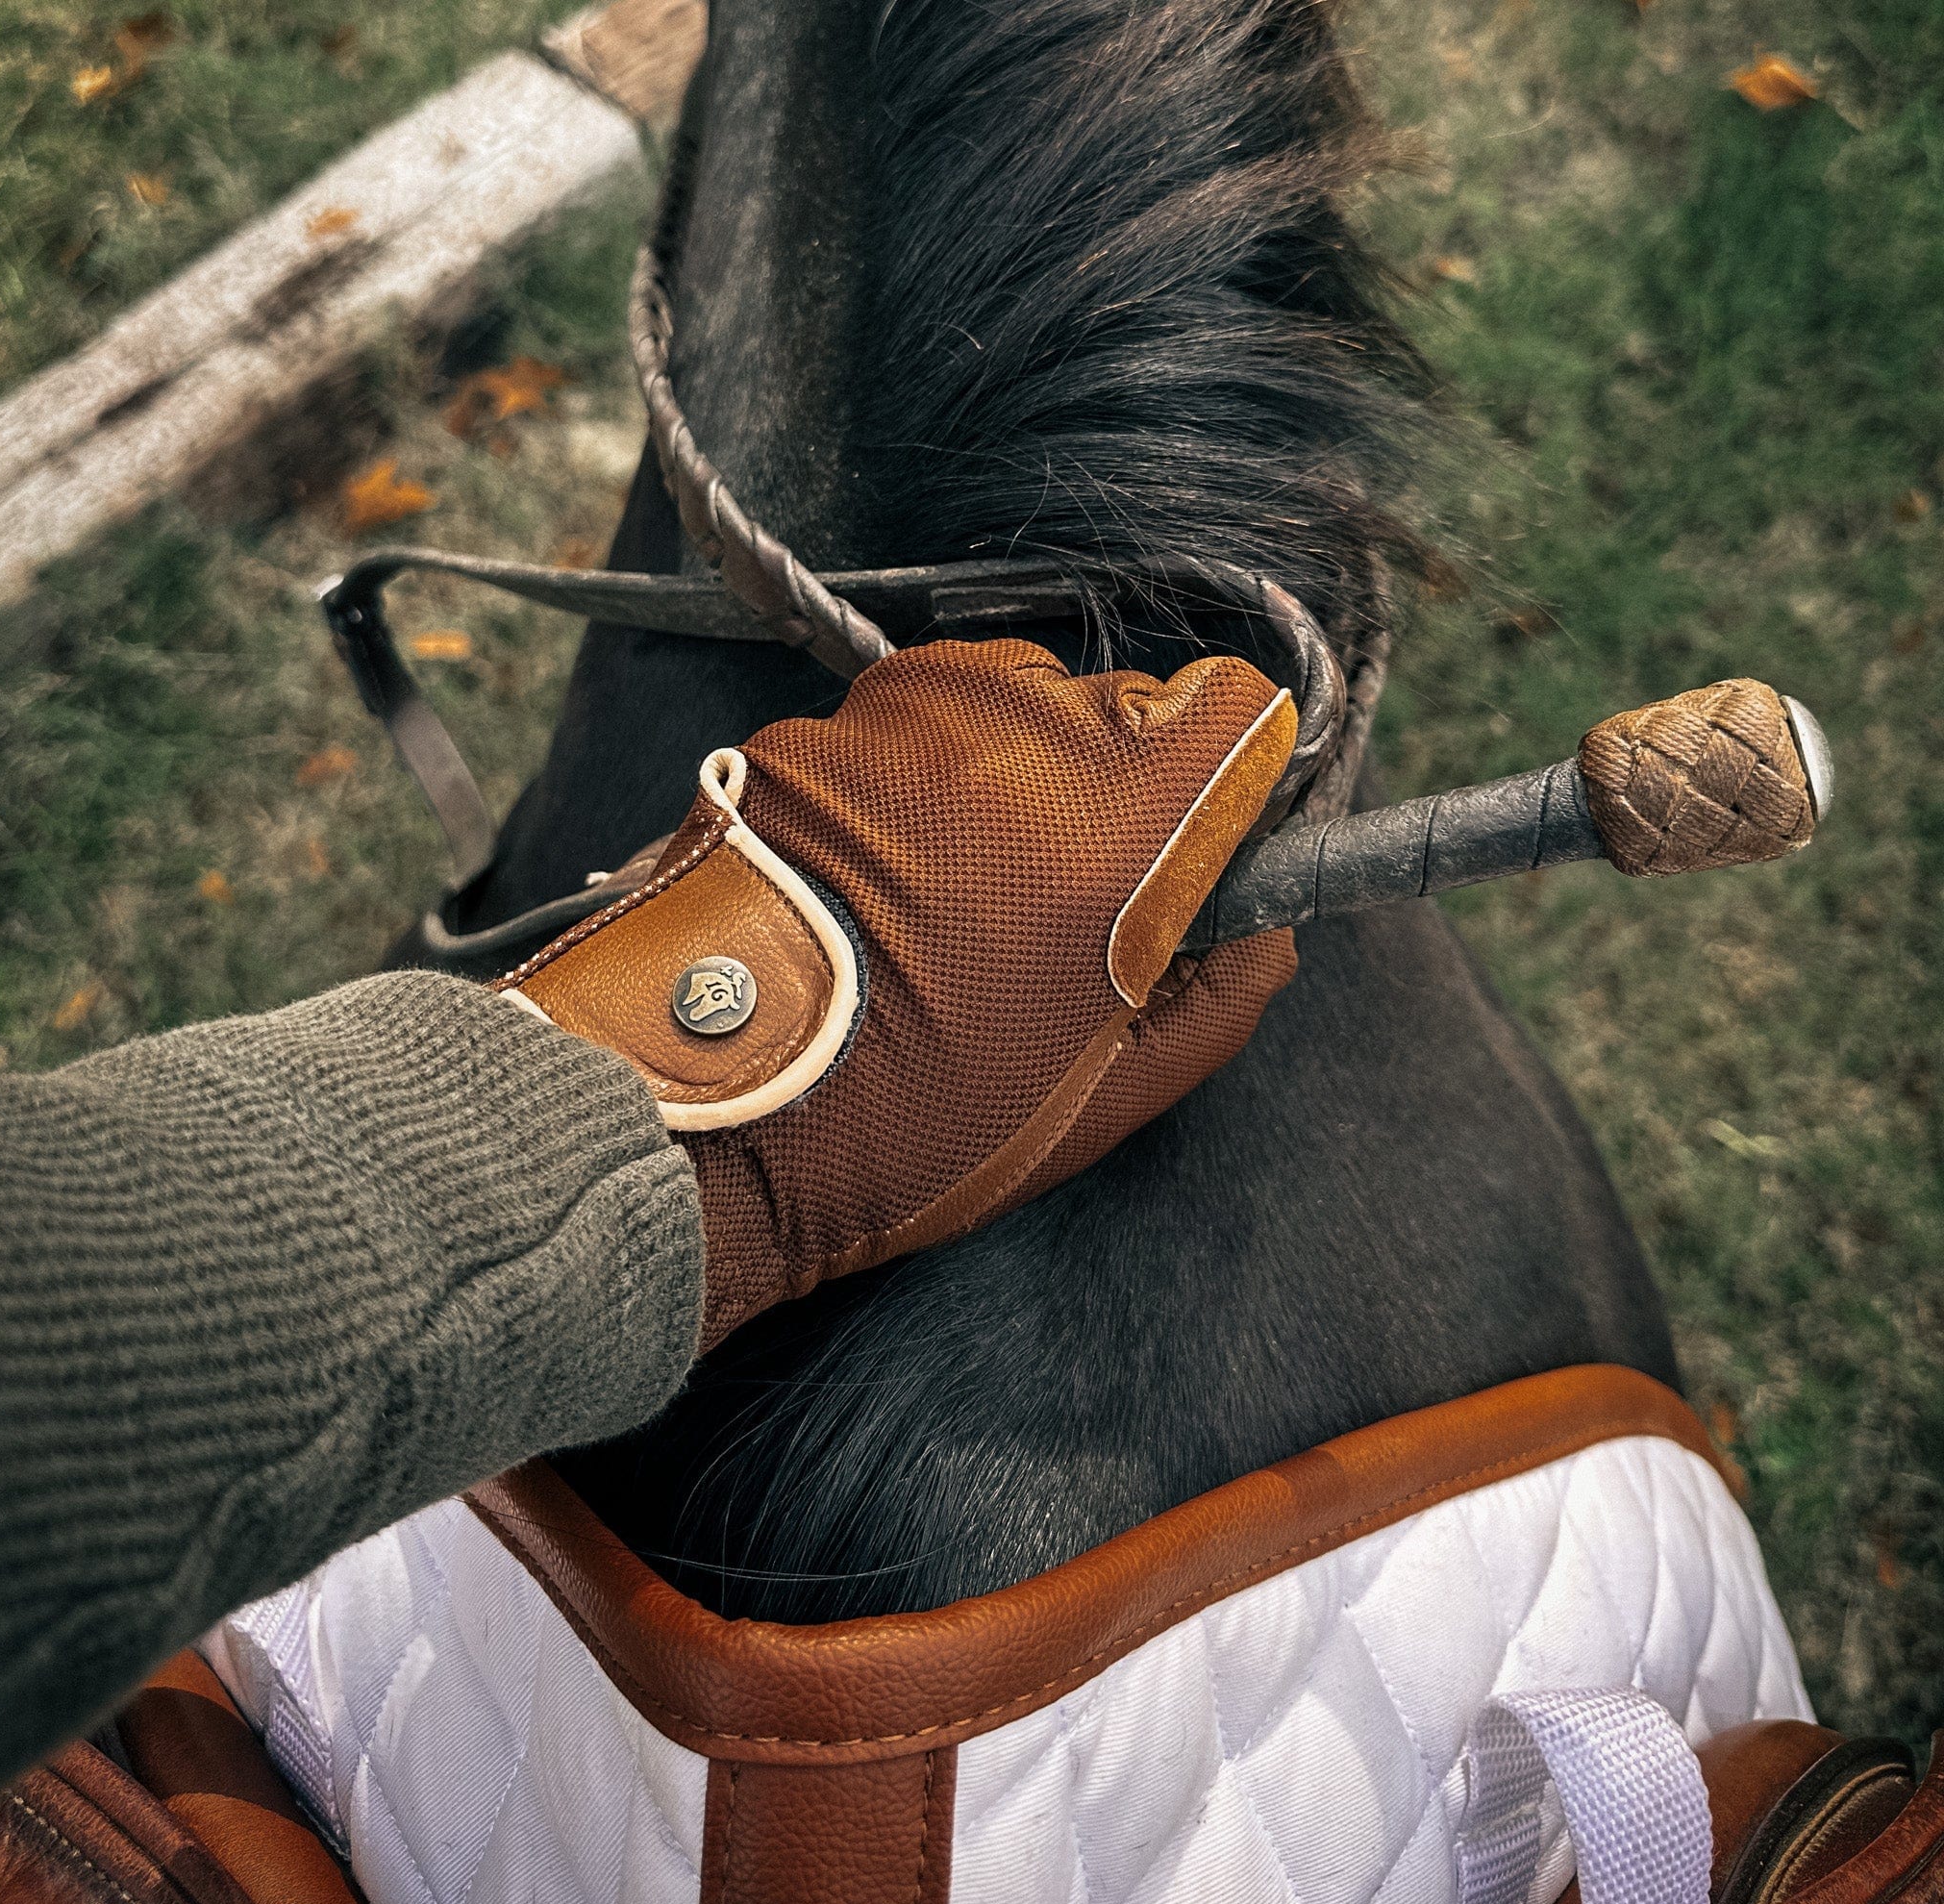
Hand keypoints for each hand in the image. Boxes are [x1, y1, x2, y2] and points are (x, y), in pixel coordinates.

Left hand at [499, 637, 1301, 1346]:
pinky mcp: (806, 728)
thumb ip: (1223, 991)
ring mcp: (895, 719)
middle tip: (1055, 897)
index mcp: (1112, 822)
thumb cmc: (922, 1125)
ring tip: (954, 897)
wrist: (712, 1122)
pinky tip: (874, 881)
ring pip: (1005, 701)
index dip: (1223, 769)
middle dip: (1109, 785)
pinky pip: (900, 726)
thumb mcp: (1112, 1092)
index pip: (1230, 704)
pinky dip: (908, 781)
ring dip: (1007, 774)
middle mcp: (1011, 735)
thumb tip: (1268, 922)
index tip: (1196, 831)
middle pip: (1114, 703)